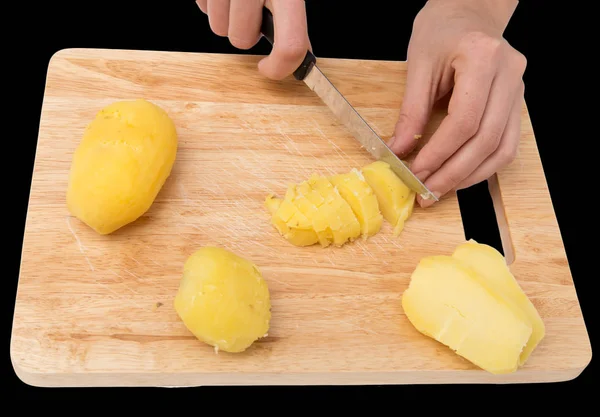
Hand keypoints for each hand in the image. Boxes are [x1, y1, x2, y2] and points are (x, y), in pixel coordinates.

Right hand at [196, 0, 310, 79]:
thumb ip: (293, 22)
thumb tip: (299, 61)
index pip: (290, 46)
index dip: (280, 67)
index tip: (268, 68)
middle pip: (242, 40)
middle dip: (246, 33)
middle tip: (252, 14)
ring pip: (219, 29)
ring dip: (227, 18)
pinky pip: (202, 8)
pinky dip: (212, 4)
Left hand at [388, 0, 525, 207]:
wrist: (468, 11)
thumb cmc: (442, 29)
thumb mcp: (419, 65)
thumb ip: (410, 110)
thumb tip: (398, 150)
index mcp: (484, 58)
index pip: (464, 120)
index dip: (439, 152)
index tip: (416, 172)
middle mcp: (510, 75)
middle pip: (486, 139)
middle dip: (453, 173)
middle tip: (426, 193)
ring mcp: (518, 91)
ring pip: (502, 149)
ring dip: (470, 176)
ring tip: (441, 190)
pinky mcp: (516, 103)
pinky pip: (507, 144)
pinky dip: (483, 166)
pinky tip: (460, 176)